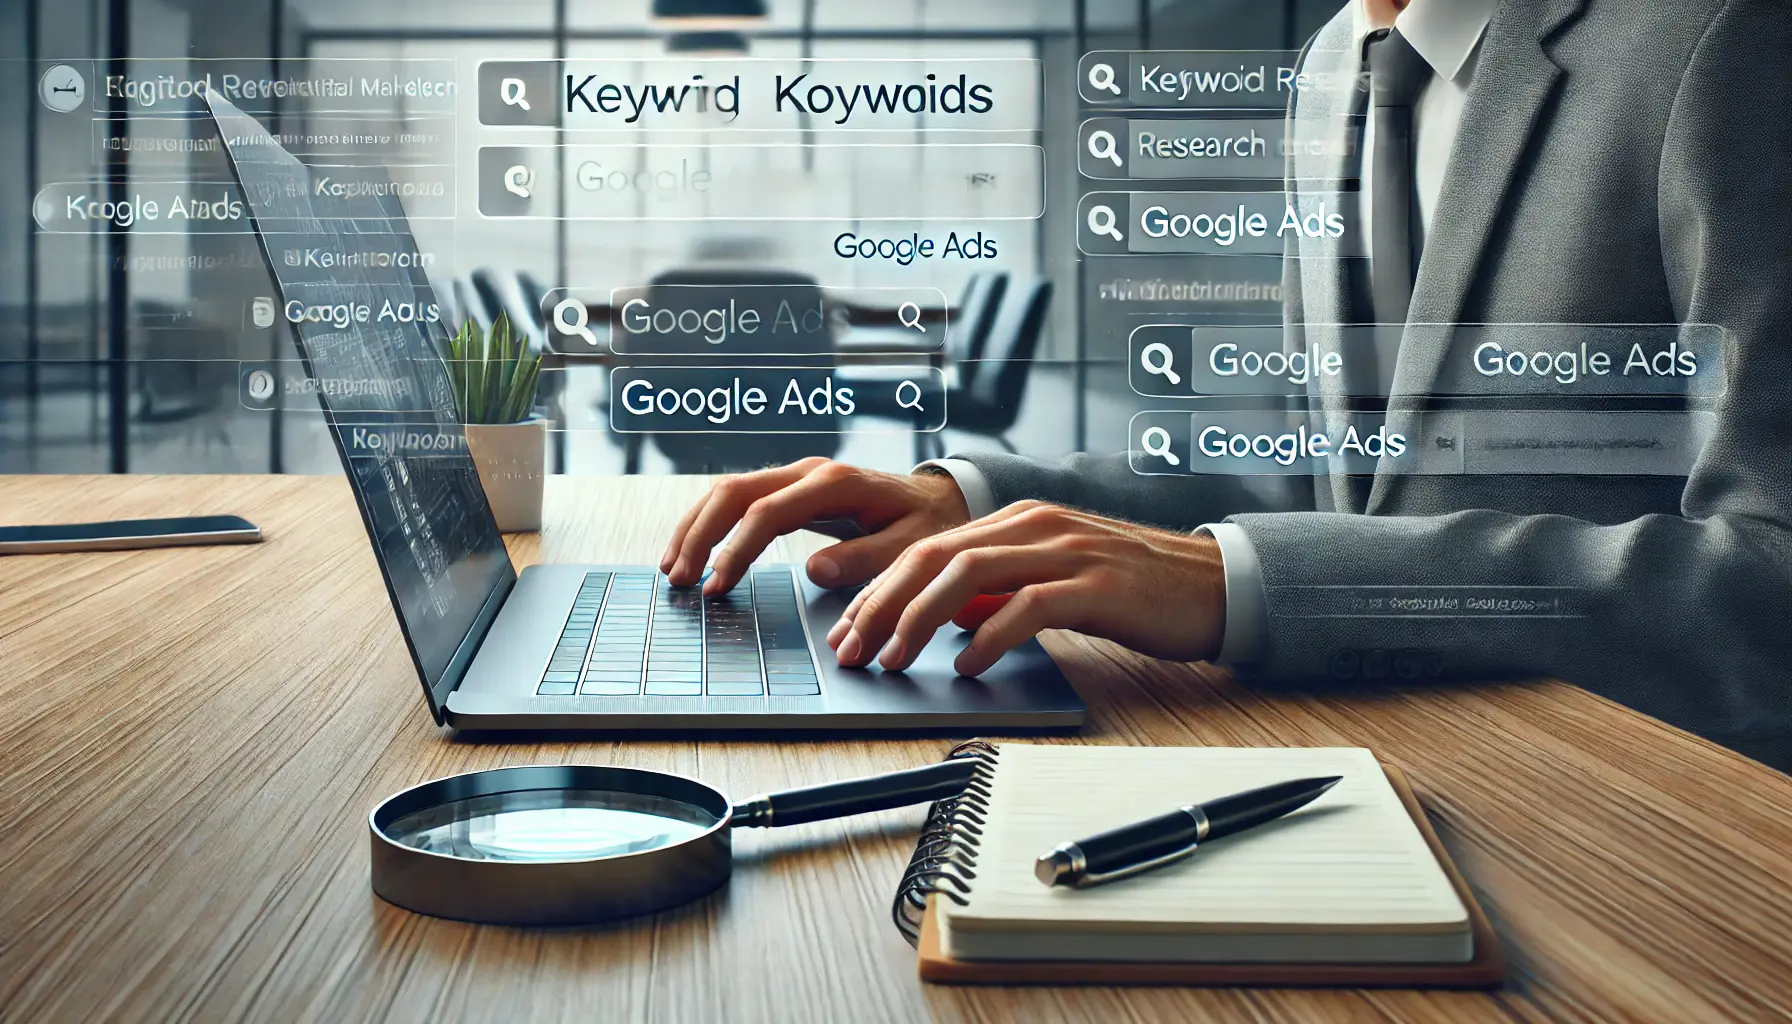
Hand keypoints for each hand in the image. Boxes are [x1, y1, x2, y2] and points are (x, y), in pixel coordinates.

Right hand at [660, 458, 970, 595]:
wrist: (939, 498)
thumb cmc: (927, 524)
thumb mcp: (911, 546)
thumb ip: (866, 559)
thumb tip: (814, 570)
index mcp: (834, 484)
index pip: (768, 514)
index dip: (736, 549)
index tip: (716, 585)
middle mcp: (808, 472)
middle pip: (735, 494)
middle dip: (700, 536)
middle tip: (680, 580)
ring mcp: (796, 476)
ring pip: (728, 491)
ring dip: (696, 528)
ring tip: (674, 569)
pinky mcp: (790, 488)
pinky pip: (739, 499)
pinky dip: (710, 523)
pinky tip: (694, 550)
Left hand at [825, 501, 1225, 676]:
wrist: (1212, 584)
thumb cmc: (1130, 589)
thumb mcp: (1050, 582)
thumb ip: (997, 591)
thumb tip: (941, 619)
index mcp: (1017, 519)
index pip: (927, 547)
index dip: (878, 588)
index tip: (848, 629)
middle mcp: (1035, 525)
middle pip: (934, 556)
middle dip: (884, 605)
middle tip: (855, 650)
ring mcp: (1067, 551)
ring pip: (969, 573)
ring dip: (921, 620)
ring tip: (898, 659)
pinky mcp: (1098, 585)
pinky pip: (1028, 606)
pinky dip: (989, 635)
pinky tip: (968, 664)